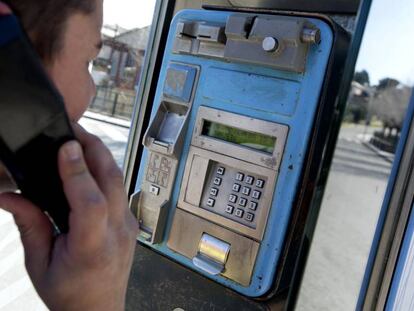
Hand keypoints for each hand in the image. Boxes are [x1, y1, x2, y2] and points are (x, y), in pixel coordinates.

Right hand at [0, 124, 137, 310]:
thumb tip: (9, 195)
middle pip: (113, 182)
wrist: (99, 310)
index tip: (66, 146)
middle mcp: (116, 233)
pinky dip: (106, 171)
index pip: (91, 202)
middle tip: (74, 128)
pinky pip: (120, 190)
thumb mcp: (40, 264)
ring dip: (102, 156)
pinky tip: (91, 163)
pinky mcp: (130, 222)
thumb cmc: (70, 293)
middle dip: (95, 149)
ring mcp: (128, 226)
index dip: (78, 173)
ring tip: (80, 139)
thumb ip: (29, 226)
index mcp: (92, 248)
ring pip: (120, 182)